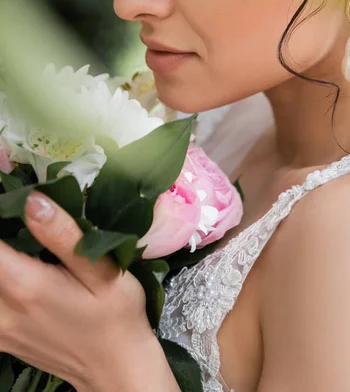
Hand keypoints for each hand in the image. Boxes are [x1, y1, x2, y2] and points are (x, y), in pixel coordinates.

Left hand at [0, 191, 152, 390]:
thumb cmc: (117, 315)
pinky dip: (3, 280)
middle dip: (4, 237)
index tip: (12, 203)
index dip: (1, 215)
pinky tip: (23, 270)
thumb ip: (63, 236)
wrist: (117, 370)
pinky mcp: (1, 338)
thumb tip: (33, 200)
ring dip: (3, 260)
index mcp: (26, 286)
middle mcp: (2, 310)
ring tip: (25, 246)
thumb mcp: (103, 272)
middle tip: (21, 220)